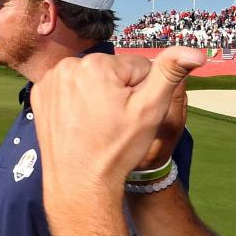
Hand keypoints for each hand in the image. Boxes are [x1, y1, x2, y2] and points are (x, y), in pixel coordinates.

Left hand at [32, 47, 204, 212]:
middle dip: (118, 92)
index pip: (138, 68)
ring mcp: (50, 81)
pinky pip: (69, 89)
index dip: (141, 92)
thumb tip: (196, 52)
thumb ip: (170, 73)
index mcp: (97, 64)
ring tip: (96, 124)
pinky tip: (79, 122)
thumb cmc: (117, 149)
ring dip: (97, 95)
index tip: (129, 116)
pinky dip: (75, 101)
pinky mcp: (39, 95)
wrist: (79, 183)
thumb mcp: (150, 110)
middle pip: (112, 71)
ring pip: (90, 79)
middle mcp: (69, 65)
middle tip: (113, 122)